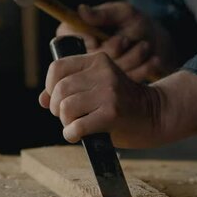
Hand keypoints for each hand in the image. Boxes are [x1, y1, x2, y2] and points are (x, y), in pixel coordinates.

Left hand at [38, 51, 161, 147]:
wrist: (154, 114)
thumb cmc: (121, 102)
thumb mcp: (97, 87)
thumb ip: (70, 89)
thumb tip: (42, 99)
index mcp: (98, 60)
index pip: (57, 68)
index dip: (50, 86)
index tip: (56, 100)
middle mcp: (103, 72)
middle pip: (60, 90)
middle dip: (57, 108)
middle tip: (68, 117)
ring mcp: (109, 92)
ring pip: (65, 107)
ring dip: (65, 122)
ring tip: (76, 125)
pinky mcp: (112, 113)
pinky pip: (77, 126)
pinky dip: (71, 134)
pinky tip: (77, 136)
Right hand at [56, 2, 176, 81]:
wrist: (155, 43)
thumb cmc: (134, 23)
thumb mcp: (122, 13)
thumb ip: (104, 14)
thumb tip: (82, 10)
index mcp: (77, 35)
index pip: (64, 41)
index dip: (84, 41)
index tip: (99, 37)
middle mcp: (83, 57)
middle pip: (88, 60)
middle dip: (113, 48)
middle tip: (125, 39)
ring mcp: (98, 74)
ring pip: (110, 72)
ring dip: (132, 57)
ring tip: (144, 45)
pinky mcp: (115, 86)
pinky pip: (127, 80)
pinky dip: (143, 68)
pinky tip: (152, 60)